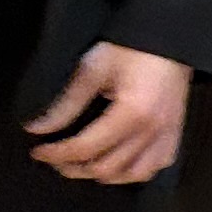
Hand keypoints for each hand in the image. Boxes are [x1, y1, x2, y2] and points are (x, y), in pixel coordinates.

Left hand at [29, 43, 193, 183]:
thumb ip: (65, 104)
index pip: (85, 148)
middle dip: (74, 167)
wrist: (168, 37)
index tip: (37, 151)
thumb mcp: (93, 70)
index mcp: (131, 113)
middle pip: (105, 167)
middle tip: (55, 157)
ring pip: (131, 174)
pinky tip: (118, 162)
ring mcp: (167, 135)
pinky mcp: (175, 134)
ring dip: (102, 173)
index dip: (56, 153)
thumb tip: (36, 129)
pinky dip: (133, 171)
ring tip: (82, 162)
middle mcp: (152, 131)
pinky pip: (155, 167)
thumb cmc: (130, 48)